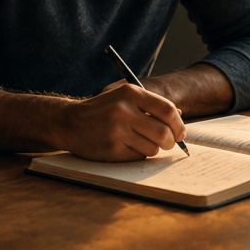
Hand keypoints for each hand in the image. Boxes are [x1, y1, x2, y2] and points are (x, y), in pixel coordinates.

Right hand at [58, 83, 185, 161]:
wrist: (69, 122)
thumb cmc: (102, 109)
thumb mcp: (124, 97)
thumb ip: (150, 104)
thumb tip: (179, 116)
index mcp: (130, 93)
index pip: (167, 109)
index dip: (178, 124)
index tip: (180, 132)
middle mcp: (124, 110)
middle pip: (163, 132)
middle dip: (171, 142)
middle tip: (168, 143)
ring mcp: (117, 131)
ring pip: (152, 147)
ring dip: (153, 148)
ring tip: (141, 142)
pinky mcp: (111, 149)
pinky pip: (138, 156)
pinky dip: (138, 154)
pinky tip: (126, 146)